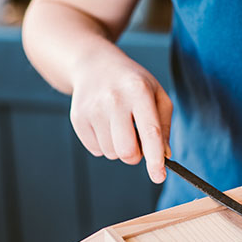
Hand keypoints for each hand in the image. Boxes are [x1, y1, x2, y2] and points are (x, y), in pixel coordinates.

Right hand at [70, 53, 171, 182]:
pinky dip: (104, 144)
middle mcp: (114, 99)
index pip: (149, 132)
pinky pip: (96, 150)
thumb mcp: (156, 94)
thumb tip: (163, 154)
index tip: (159, 177)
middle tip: (136, 140)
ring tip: (118, 125)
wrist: (94, 65)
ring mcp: (93, 109)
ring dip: (119, 147)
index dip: (155, 159)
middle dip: (135, 155)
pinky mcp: (78, 118)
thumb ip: (164, 126)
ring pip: (111, 154)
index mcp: (138, 91)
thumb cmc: (131, 83)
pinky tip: (104, 124)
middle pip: (127, 151)